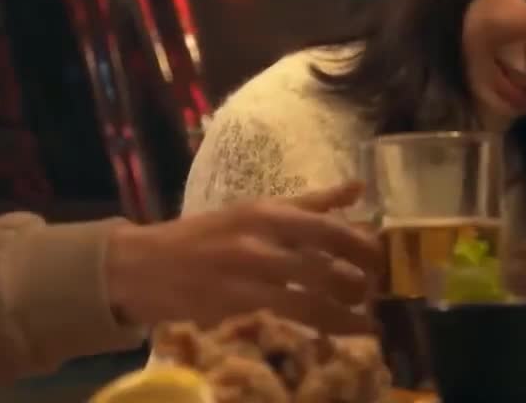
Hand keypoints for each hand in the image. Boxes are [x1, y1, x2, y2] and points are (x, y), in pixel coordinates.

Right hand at [105, 182, 381, 333]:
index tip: (379, 260)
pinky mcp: (236, 313)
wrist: (146, 266)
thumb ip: (310, 202)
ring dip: (347, 316)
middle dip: (360, 286)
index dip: (363, 248)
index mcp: (268, 214)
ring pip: (313, 303)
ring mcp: (247, 282)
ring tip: (366, 323)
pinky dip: (318, 331)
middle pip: (328, 269)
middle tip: (374, 295)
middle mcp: (260, 245)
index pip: (331, 229)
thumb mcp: (257, 209)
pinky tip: (336, 336)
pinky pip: (288, 324)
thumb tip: (359, 188)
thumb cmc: (209, 234)